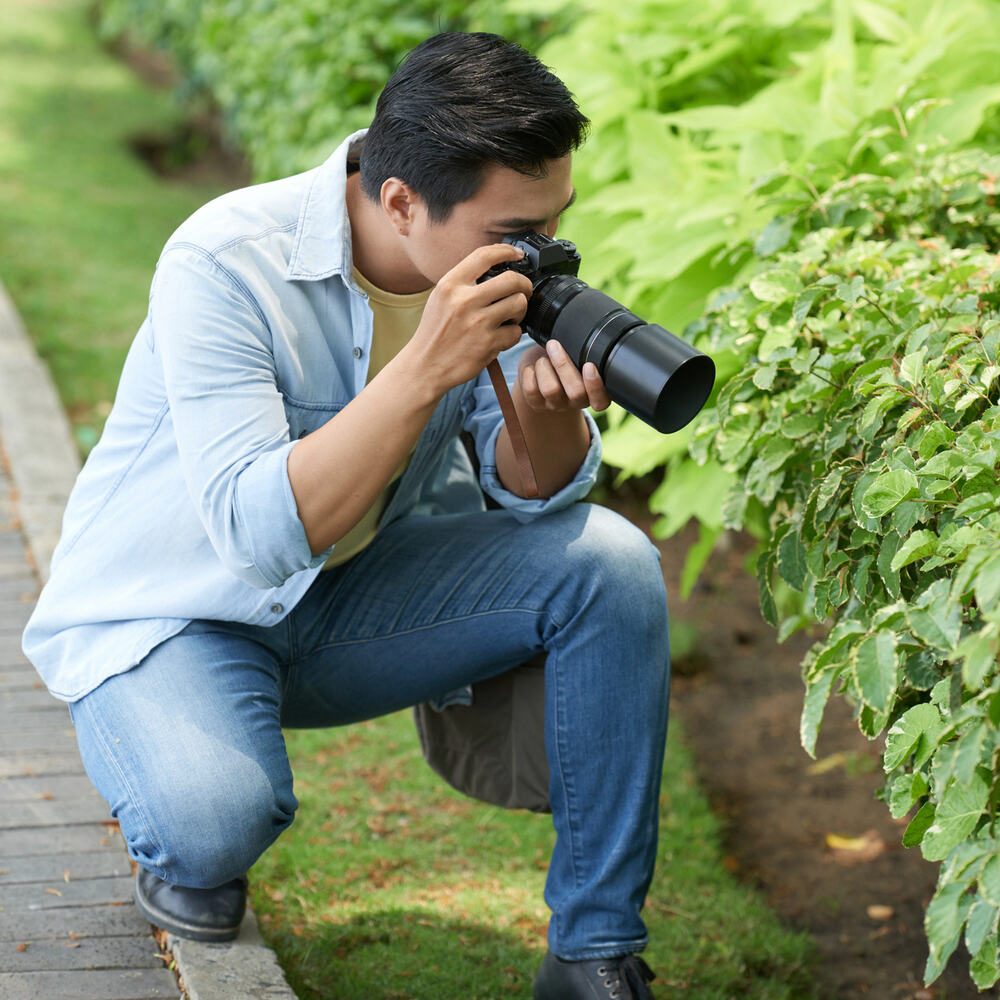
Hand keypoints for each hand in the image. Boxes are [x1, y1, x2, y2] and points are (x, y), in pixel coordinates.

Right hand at [407, 244, 533, 397]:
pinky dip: (513, 334)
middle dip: (524, 284)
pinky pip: (516, 332)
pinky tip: (502, 336)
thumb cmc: (435, 332)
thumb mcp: (440, 298)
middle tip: (523, 291)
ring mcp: (477, 323)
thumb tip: (496, 268)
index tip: (518, 255)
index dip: (507, 252)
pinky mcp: (488, 344)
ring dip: (521, 310)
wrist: (425, 366)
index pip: (484, 256)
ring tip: (511, 316)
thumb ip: (463, 282)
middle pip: (512, 279)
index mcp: (450, 285)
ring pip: (519, 304)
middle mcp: (464, 301)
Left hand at [516, 338, 611, 414]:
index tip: (589, 365)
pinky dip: (529, 371)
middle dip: (563, 365)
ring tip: (543, 357)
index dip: (595, 386)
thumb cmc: (564, 354)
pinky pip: (531, 390)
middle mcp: (577, 402)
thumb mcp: (576, 352)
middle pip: (576, 392)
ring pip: (551, 390)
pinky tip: (532, 366)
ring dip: (544, 366)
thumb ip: (583, 351)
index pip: (601, 401)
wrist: (540, 365)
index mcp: (593, 392)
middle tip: (554, 344)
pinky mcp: (536, 404)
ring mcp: (556, 405)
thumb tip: (583, 330)